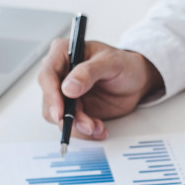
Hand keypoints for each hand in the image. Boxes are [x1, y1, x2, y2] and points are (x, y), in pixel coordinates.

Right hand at [38, 39, 164, 139]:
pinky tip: (99, 129)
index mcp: (62, 53)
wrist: (136, 81)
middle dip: (68, 117)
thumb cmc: (124, 64)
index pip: (47, 75)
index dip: (51, 96)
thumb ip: (89, 72)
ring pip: (59, 116)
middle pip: (50, 100)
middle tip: (87, 125)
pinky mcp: (73, 109)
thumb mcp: (110, 62)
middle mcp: (59, 73)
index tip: (60, 112)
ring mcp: (64, 93)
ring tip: (97, 127)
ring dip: (78, 126)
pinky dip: (84, 130)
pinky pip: (71, 125)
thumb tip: (68, 88)